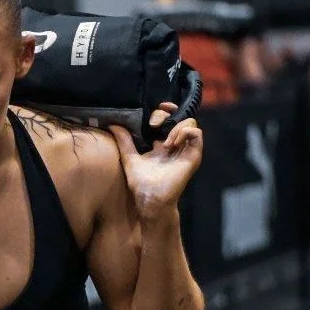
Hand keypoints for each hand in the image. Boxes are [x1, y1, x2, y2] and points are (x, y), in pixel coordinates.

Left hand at [110, 103, 202, 220]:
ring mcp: (185, 149)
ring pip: (191, 124)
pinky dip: (185, 133)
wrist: (150, 199)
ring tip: (165, 142)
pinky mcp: (192, 156)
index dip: (163, 111)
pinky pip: (197, 135)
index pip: (168, 118)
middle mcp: (175, 144)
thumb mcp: (129, 157)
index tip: (153, 115)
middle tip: (154, 124)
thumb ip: (124, 141)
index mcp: (162, 143)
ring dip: (176, 127)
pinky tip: (172, 143)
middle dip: (168, 114)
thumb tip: (113, 125)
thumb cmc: (141, 183)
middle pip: (180, 117)